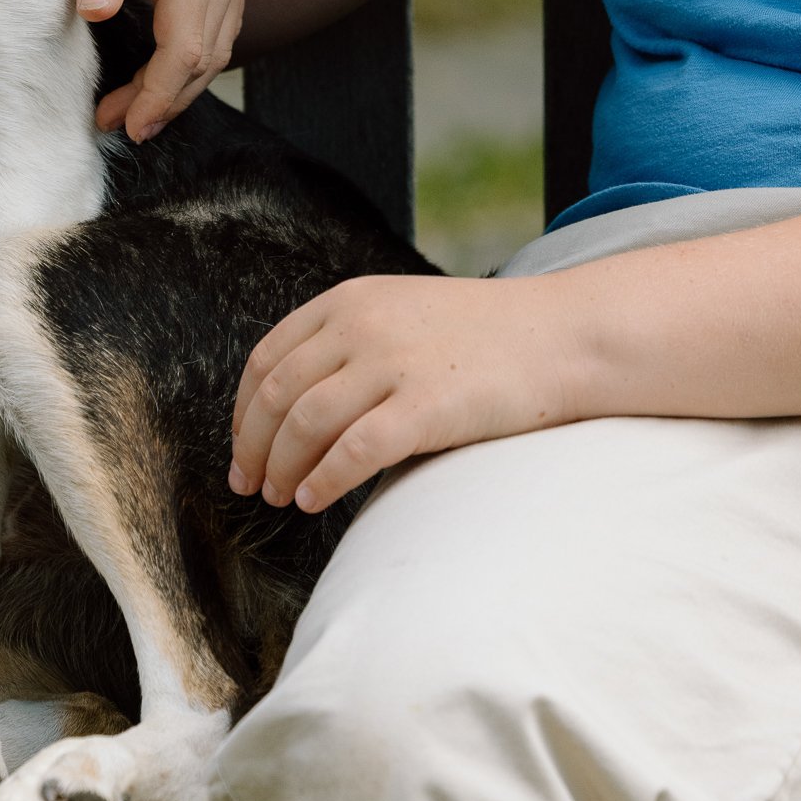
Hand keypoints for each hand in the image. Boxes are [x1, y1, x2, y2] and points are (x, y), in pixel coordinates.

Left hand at [69, 0, 247, 141]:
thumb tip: (94, 15)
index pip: (185, 50)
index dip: (156, 95)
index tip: (121, 122)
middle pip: (207, 56)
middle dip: (165, 99)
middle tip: (117, 124)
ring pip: (220, 44)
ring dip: (182, 82)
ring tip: (135, 109)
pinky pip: (221, 22)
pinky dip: (194, 56)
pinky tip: (162, 69)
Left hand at [229, 273, 571, 513]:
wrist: (559, 335)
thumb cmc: (483, 335)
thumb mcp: (403, 312)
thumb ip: (350, 342)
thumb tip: (294, 407)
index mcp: (349, 300)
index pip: (267, 356)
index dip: (243, 409)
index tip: (241, 444)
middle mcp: (361, 325)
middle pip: (275, 394)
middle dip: (252, 446)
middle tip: (251, 483)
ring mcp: (392, 364)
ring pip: (303, 424)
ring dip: (282, 468)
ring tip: (282, 497)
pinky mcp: (424, 406)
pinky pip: (352, 452)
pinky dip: (323, 481)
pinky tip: (315, 500)